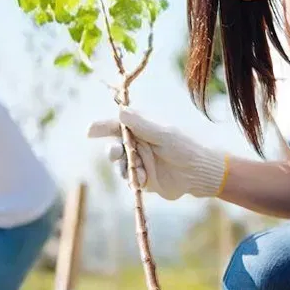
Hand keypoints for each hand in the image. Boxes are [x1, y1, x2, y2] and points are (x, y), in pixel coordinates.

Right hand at [87, 107, 227, 200]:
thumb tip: (120, 110)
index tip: (89, 131)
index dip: (102, 127)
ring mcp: (140, 161)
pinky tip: (143, 179)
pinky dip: (133, 179)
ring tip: (136, 169)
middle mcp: (139, 143)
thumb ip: (141, 124)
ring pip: (120, 164)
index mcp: (143, 127)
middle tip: (116, 153)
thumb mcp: (163, 133)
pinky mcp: (143, 178)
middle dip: (112, 150)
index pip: (117, 124)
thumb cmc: (185, 147)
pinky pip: (129, 179)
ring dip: (123, 167)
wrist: (199, 173)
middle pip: (114, 145)